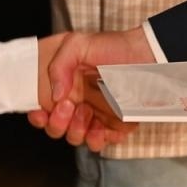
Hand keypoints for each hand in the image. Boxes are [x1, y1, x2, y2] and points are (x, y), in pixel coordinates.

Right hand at [30, 30, 147, 150]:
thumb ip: (59, 65)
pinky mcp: (113, 126)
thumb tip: (54, 96)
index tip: (40, 112)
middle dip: (57, 122)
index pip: (41, 107)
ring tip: (87, 111)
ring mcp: (94, 116)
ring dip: (76, 129)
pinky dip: (96, 139)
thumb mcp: (79, 44)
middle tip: (69, 106)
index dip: (37, 115)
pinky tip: (100, 126)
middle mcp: (76, 102)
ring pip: (74, 137)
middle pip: (54, 127)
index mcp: (64, 85)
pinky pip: (98, 142)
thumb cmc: (115, 47)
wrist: (149, 57)